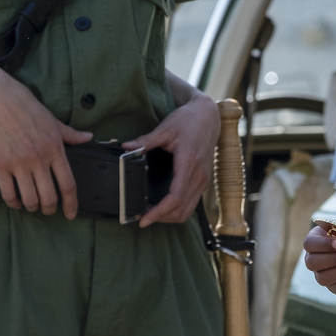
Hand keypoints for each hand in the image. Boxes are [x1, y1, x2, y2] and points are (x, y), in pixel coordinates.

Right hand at [0, 65, 92, 218]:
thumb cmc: (25, 106)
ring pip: (29, 198)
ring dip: (31, 206)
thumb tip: (88, 138)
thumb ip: (70, 133)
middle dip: (49, 208)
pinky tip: (15, 201)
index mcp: (55, 147)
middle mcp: (39, 158)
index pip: (68, 184)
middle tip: (48, 209)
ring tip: (31, 204)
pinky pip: (8, 193)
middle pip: (49, 197)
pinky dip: (13, 202)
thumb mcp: (52, 119)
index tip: (71, 214)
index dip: (72, 204)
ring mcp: (18, 163)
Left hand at [125, 92, 219, 226]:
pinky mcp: (203, 180)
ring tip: (150, 214)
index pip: (175, 197)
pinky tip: (163, 206)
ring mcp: (203, 179)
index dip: (159, 212)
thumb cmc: (188, 120)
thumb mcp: (165, 128)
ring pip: (187, 210)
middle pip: (181, 210)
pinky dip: (177, 210)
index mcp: (189, 163)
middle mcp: (199, 175)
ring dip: (169, 216)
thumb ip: (145, 140)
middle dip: (161, 218)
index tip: (143, 219)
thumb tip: (126, 147)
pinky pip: (191, 204)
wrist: (208, 116)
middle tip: (141, 217)